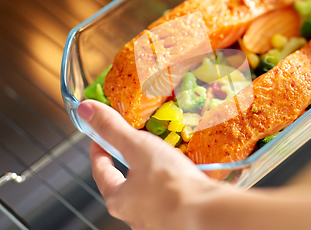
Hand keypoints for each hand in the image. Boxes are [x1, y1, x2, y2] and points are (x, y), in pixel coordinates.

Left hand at [79, 100, 229, 228]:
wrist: (206, 213)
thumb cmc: (169, 184)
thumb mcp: (138, 148)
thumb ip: (113, 128)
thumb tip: (86, 109)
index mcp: (118, 199)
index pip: (101, 171)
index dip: (99, 149)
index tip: (101, 135)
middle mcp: (134, 215)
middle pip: (126, 183)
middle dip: (132, 162)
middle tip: (140, 143)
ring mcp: (158, 220)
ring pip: (150, 193)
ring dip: (155, 175)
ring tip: (168, 158)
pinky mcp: (179, 219)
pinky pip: (173, 198)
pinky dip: (176, 185)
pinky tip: (187, 176)